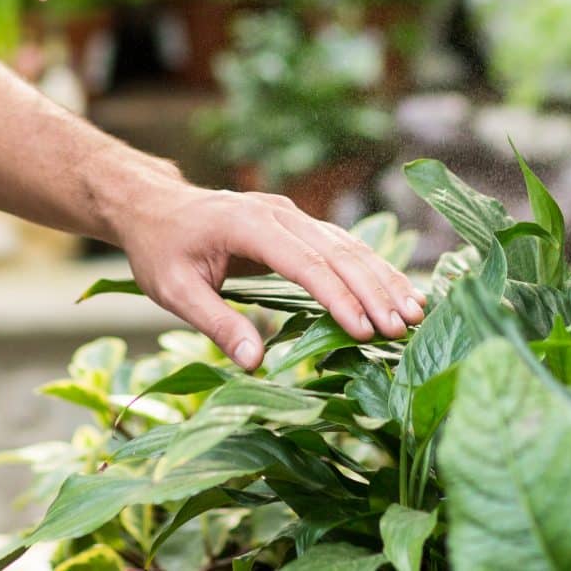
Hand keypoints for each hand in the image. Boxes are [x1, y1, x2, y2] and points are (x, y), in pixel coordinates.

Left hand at [118, 183, 425, 369]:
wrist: (154, 206)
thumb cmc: (161, 249)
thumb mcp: (174, 291)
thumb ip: (216, 324)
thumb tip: (256, 364)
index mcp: (248, 224)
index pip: (304, 262)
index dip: (337, 297)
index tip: (364, 330)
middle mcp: (278, 213)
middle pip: (337, 251)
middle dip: (374, 290)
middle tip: (404, 328)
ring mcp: (291, 215)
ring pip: (348, 245)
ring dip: (383, 278)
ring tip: (416, 313)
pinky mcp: (298, 224)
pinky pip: (342, 245)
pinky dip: (372, 268)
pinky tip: (397, 291)